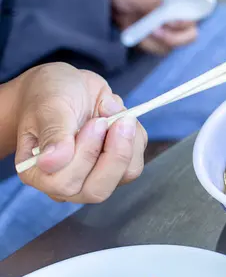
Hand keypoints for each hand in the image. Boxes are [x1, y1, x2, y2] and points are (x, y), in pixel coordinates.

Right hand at [14, 63, 147, 202]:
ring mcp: (95, 176)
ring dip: (127, 140)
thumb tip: (52, 164)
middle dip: (114, 154)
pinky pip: (137, 160)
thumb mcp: (49, 106)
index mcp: (38, 172)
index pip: (64, 184)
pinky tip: (118, 116)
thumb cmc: (51, 95)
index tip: (96, 122)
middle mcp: (66, 182)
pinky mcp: (118, 166)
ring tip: (109, 110)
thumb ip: (53, 134)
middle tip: (112, 120)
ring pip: (125, 175)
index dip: (85, 155)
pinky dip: (135, 136)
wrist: (69, 85)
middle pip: (98, 191)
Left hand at [110, 0, 197, 54]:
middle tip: (154, 31)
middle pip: (190, 36)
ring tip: (141, 30)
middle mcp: (181, 18)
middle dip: (173, 38)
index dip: (185, 23)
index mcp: (182, 1)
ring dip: (156, 42)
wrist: (115, 1)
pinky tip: (139, 35)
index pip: (195, 16)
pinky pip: (160, 50)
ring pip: (174, 47)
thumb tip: (169, 12)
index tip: (168, 23)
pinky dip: (148, 45)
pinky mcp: (162, 42)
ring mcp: (172, 31)